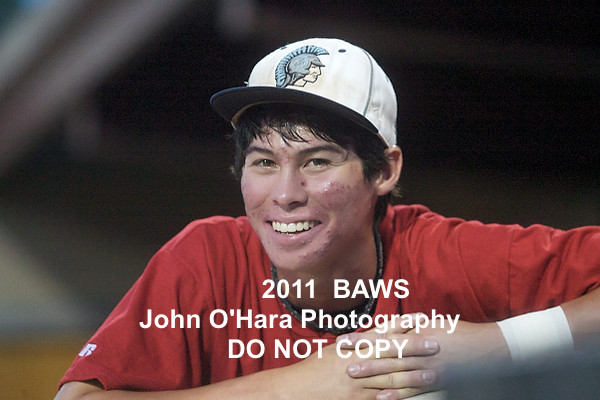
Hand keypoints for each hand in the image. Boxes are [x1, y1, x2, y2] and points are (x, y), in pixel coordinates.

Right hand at [277, 329, 438, 399]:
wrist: (295, 390)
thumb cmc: (315, 369)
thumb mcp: (335, 351)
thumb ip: (359, 343)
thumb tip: (381, 334)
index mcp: (352, 346)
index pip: (382, 332)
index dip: (403, 325)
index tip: (422, 318)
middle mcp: (356, 362)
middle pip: (390, 353)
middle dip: (414, 348)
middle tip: (436, 344)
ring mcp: (357, 383)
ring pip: (390, 378)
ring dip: (413, 375)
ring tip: (433, 373)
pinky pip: (381, 399)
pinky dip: (398, 397)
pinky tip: (413, 395)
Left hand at [340, 319, 509, 398]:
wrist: (489, 350)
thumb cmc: (459, 333)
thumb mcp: (433, 323)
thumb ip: (410, 326)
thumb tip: (390, 326)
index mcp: (418, 334)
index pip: (384, 336)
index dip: (363, 339)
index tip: (344, 340)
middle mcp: (421, 352)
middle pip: (386, 356)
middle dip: (364, 359)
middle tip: (342, 362)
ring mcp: (429, 369)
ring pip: (397, 373)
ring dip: (374, 376)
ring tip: (355, 377)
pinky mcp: (437, 383)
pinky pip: (414, 390)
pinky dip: (397, 395)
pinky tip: (381, 398)